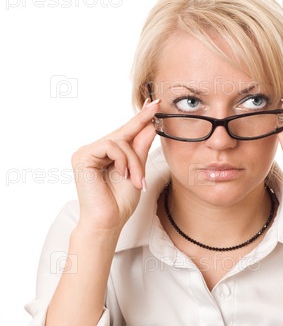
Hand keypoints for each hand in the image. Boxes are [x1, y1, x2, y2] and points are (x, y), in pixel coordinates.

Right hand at [71, 99, 159, 231]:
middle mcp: (94, 151)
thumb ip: (141, 148)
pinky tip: (123, 174)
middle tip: (158, 115)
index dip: (140, 119)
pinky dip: (123, 160)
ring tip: (136, 180)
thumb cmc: (120, 203)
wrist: (108, 222)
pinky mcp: (82, 156)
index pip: (125, 133)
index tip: (155, 103)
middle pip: (123, 135)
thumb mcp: (137, 172)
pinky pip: (111, 146)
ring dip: (134, 161)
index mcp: (105, 155)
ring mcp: (86, 153)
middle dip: (140, 148)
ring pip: (120, 142)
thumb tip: (151, 125)